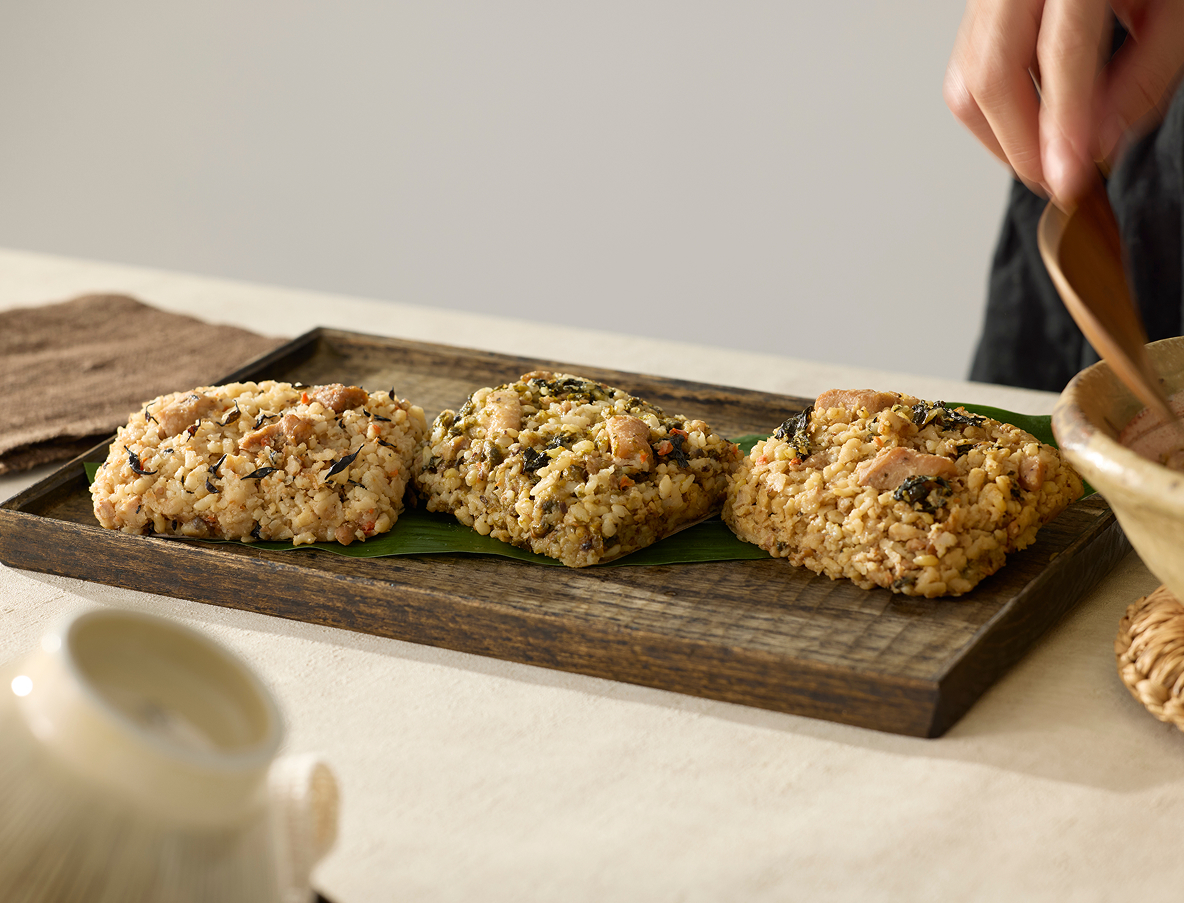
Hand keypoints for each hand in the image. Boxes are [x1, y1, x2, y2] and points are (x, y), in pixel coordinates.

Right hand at [944, 0, 1183, 203]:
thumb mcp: (1175, 10)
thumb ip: (1142, 79)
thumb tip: (1094, 146)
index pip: (1060, 51)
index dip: (1064, 124)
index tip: (1070, 178)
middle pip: (990, 73)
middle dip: (1020, 144)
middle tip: (1055, 178)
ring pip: (964, 81)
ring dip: (1001, 137)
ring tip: (1045, 158)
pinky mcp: (976, 9)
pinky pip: (965, 72)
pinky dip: (994, 114)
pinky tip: (1030, 126)